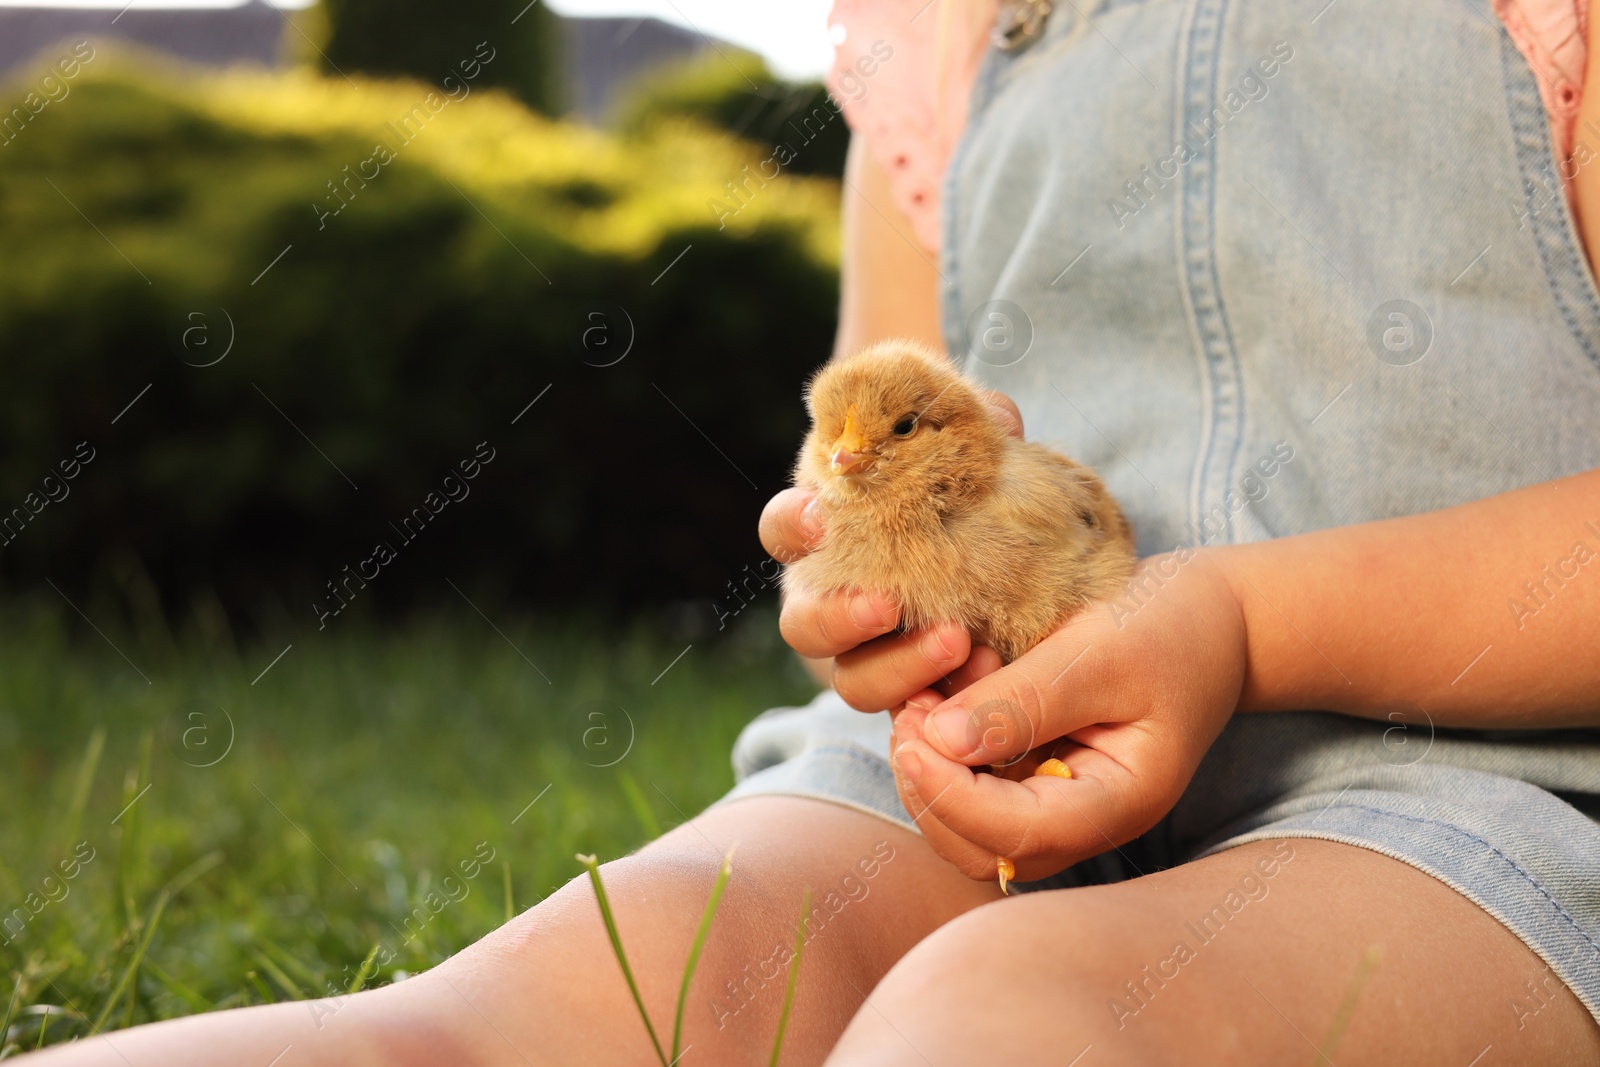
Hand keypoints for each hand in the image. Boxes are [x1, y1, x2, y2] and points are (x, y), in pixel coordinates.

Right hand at [760, 390, 1025, 711]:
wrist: (995, 541)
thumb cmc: (958, 478)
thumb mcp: (967, 441)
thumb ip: (974, 422)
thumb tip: (999, 420)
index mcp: (827, 531)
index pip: (784, 527)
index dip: (794, 525)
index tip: (820, 518)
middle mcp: (829, 596)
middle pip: (802, 623)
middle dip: (838, 617)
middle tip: (887, 605)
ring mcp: (866, 651)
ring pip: (851, 679)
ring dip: (898, 668)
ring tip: (958, 642)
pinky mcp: (910, 686)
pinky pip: (909, 706)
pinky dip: (940, 696)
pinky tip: (987, 673)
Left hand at [886, 549, 1247, 882]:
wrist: (1211, 615)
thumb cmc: (1168, 625)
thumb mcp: (1100, 652)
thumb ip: (1026, 701)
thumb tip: (942, 742)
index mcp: (1121, 801)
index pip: (1022, 834)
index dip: (953, 793)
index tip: (910, 732)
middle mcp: (1086, 819)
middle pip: (984, 849)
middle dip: (932, 790)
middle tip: (907, 712)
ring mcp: (1059, 802)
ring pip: (968, 827)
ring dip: (930, 772)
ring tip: (920, 698)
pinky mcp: (1036, 777)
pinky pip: (974, 788)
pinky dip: (943, 753)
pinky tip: (937, 694)